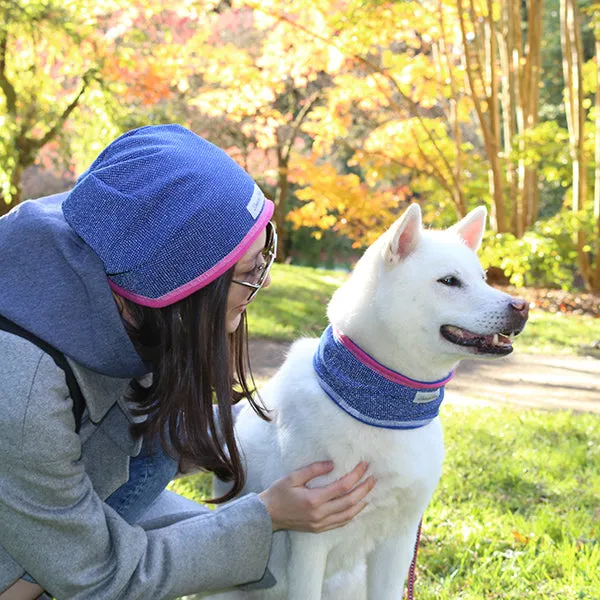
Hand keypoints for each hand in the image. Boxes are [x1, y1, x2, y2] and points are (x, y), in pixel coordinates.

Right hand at [258, 461, 375, 532]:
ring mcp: (320, 523)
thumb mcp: (292, 477)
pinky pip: (341, 522)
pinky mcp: (319, 528)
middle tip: (373, 477)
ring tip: (369, 491)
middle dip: (364, 488)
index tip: (364, 465)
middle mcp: (320, 514)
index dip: (356, 475)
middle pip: (349, 501)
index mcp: (314, 499)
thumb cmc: (278, 493)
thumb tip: (332, 464)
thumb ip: (313, 469)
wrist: (267, 515)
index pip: (342, 486)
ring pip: (348, 514)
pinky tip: (357, 506)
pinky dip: (352, 514)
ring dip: (361, 502)